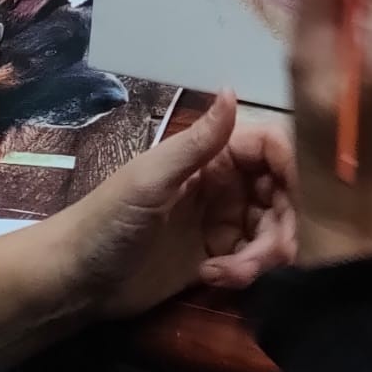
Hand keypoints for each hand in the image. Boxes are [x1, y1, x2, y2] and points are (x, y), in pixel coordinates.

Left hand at [0, 95, 297, 366]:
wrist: (72, 282)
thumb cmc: (106, 221)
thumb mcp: (151, 179)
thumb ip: (198, 141)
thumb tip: (233, 88)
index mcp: (211, 155)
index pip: (272, 148)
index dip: (293, 170)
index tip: (299, 200)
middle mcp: (225, 184)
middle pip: (282, 194)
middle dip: (283, 225)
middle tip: (272, 255)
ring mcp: (222, 223)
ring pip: (273, 230)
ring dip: (264, 254)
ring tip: (230, 274)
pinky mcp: (217, 260)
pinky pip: (254, 262)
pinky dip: (247, 273)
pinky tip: (215, 280)